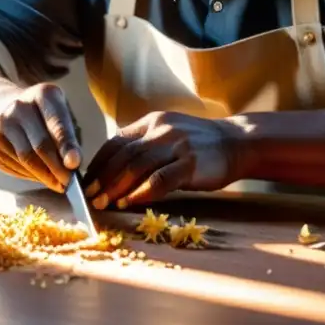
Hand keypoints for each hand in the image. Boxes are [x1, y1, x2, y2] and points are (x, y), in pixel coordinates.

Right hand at [0, 83, 81, 192]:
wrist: (8, 105)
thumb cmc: (47, 114)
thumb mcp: (62, 114)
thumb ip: (70, 136)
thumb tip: (72, 165)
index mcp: (43, 94)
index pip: (56, 123)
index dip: (66, 145)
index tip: (74, 164)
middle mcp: (19, 106)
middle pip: (40, 144)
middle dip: (57, 167)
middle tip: (69, 182)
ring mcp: (3, 124)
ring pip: (26, 158)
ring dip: (44, 175)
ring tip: (59, 184)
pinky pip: (16, 165)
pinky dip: (31, 175)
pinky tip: (42, 176)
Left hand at [83, 111, 246, 209]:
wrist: (237, 142)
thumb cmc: (200, 144)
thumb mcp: (169, 134)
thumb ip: (144, 144)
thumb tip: (114, 167)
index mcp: (152, 122)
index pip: (116, 141)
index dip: (98, 162)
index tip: (86, 180)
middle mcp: (162, 130)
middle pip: (123, 155)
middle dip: (102, 177)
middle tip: (89, 196)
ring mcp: (177, 145)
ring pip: (137, 166)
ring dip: (116, 187)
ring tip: (104, 202)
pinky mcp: (191, 164)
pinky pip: (160, 179)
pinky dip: (141, 192)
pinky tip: (129, 202)